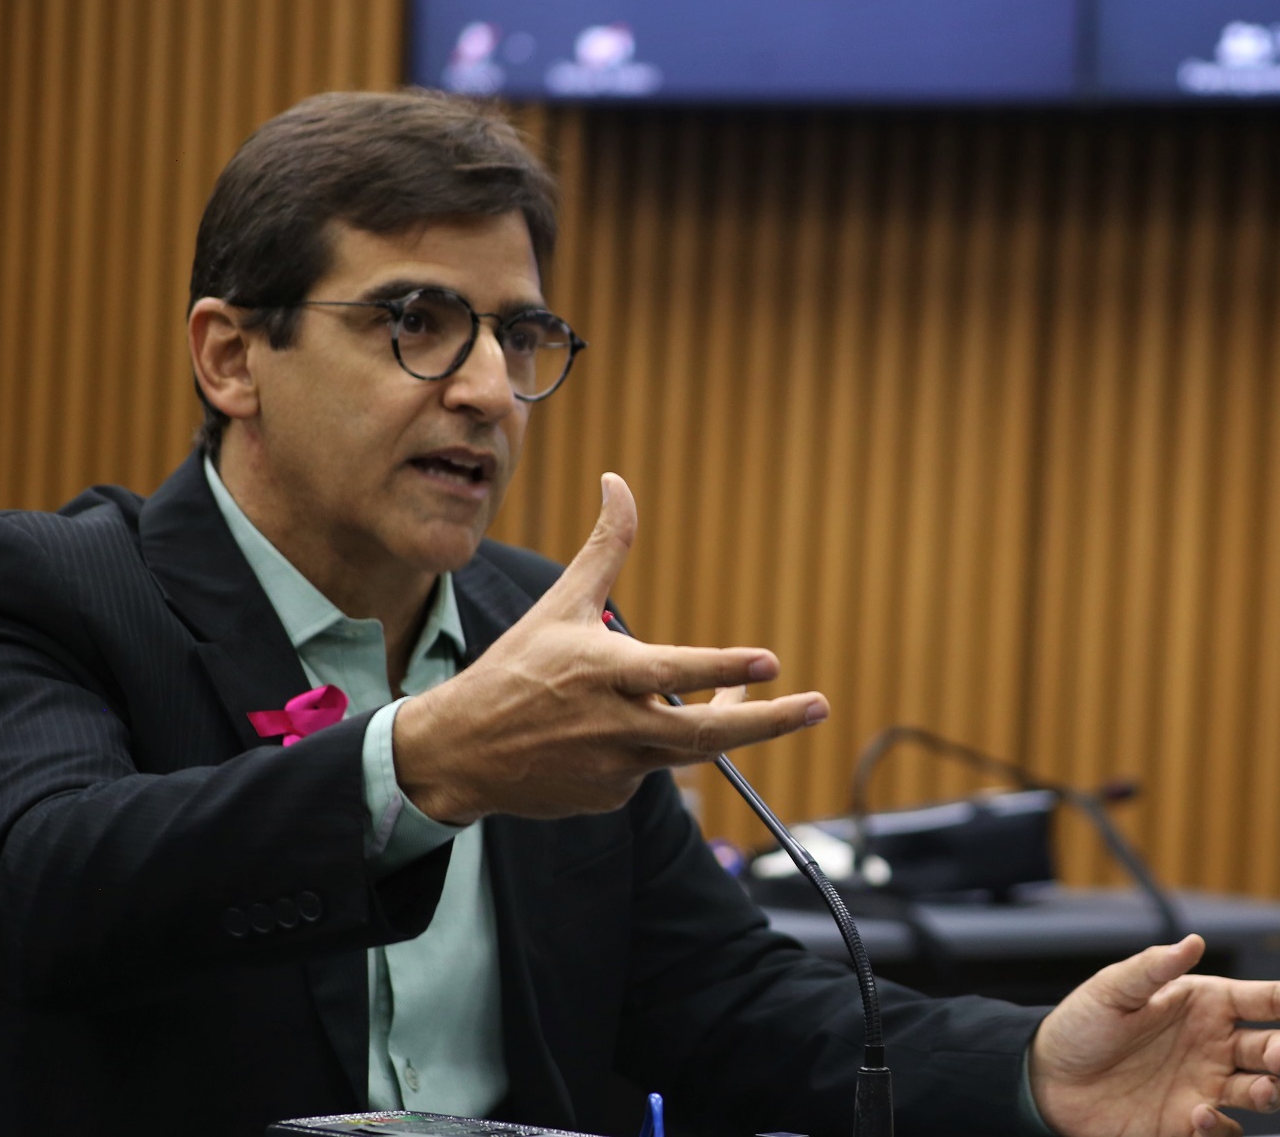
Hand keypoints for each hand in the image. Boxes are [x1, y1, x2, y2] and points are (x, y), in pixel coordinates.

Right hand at [391, 473, 828, 821]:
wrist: (461, 752)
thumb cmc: (517, 668)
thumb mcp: (560, 604)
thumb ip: (605, 548)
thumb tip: (619, 481)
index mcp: (603, 671)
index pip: (674, 670)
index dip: (724, 668)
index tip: (772, 662)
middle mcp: (614, 724)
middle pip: (706, 733)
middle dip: (770, 722)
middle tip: (818, 704)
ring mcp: (616, 767)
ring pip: (689, 750)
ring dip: (730, 724)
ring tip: (763, 699)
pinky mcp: (611, 797)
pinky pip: (650, 770)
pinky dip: (652, 746)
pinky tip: (617, 732)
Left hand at [1028, 935, 1279, 1136]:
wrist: (1047, 1083)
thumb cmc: (1080, 1027)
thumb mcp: (1112, 989)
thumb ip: (1154, 968)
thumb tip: (1193, 941)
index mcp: (1204, 1003)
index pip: (1269, 1000)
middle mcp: (1214, 1044)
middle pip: (1275, 1049)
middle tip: (1275, 1057)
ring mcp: (1205, 1085)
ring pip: (1263, 1091)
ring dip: (1267, 1093)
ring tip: (1249, 1092)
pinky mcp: (1188, 1124)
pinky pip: (1228, 1131)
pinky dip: (1225, 1127)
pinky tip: (1200, 1116)